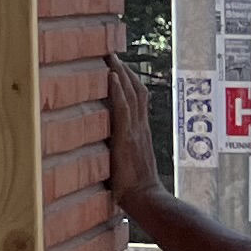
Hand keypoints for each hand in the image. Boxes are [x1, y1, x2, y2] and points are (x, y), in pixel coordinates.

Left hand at [108, 57, 166, 216]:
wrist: (145, 198)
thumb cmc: (133, 185)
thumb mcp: (127, 159)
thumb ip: (121, 147)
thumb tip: (104, 140)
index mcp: (140, 131)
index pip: (138, 99)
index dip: (130, 80)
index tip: (119, 64)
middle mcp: (140, 127)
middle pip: (137, 91)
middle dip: (125, 70)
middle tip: (112, 52)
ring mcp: (135, 131)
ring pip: (132, 95)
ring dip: (121, 73)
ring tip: (110, 56)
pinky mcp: (126, 138)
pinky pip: (123, 109)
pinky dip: (118, 91)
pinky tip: (112, 77)